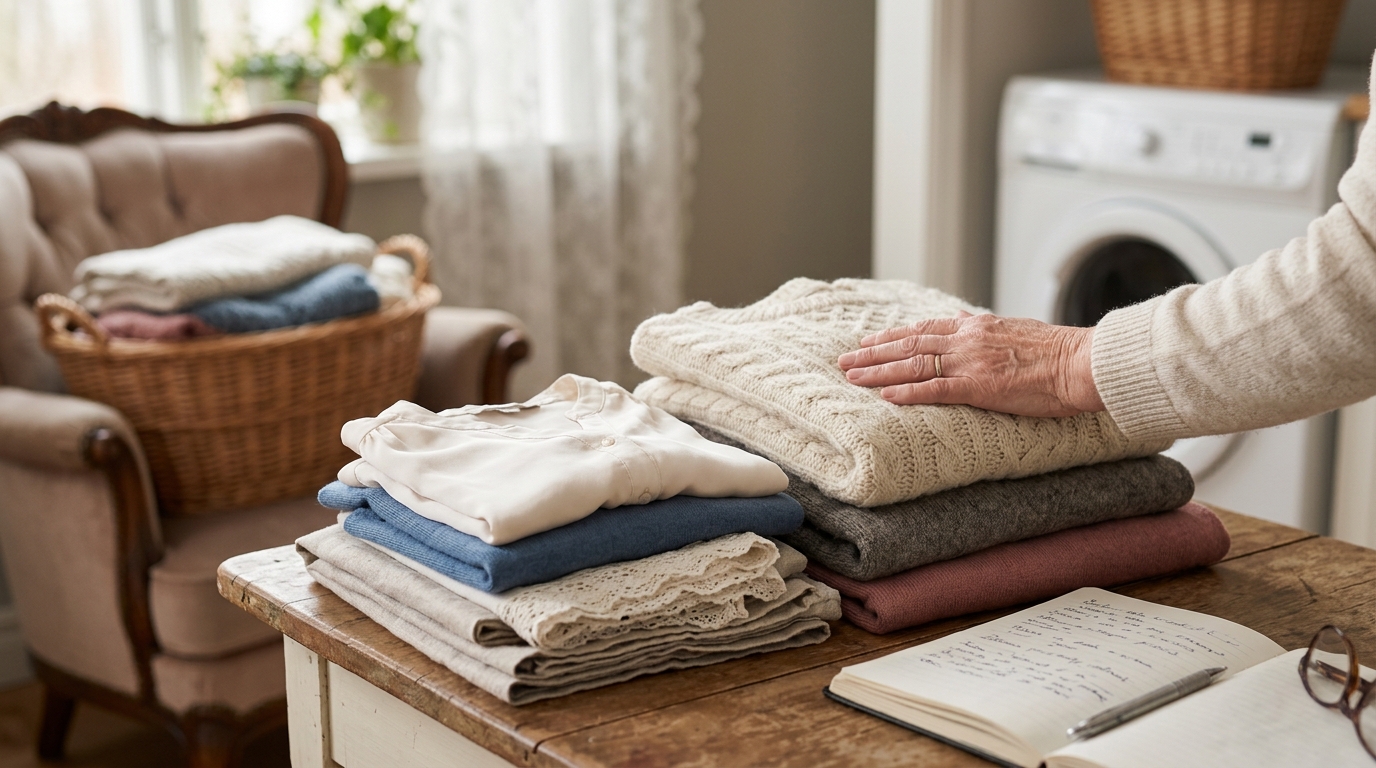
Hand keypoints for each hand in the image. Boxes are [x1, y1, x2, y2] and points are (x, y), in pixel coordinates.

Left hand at [836, 312, 1104, 417]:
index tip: (868, 342)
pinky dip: (907, 392)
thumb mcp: (1015, 327)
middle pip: (908, 345)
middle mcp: (967, 340)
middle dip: (873, 353)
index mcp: (976, 326)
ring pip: (913, 365)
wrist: (1082, 362)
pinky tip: (885, 396)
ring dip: (878, 371)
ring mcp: (970, 363)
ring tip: (851, 378)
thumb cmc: (1058, 350)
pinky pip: (935, 389)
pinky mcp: (979, 387)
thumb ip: (983, 327)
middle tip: (844, 361)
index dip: (891, 336)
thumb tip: (960, 317)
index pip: (923, 330)